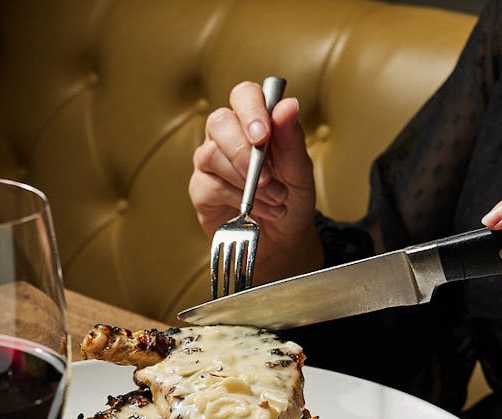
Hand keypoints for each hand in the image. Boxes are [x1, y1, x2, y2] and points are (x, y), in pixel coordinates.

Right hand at [189, 82, 322, 283]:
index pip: (244, 96)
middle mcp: (227, 136)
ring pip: (211, 155)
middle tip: (267, 176)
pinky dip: (237, 198)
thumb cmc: (292, 198)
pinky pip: (211, 185)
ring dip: (246, 180)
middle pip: (220, 122)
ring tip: (274, 198)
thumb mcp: (300, 170)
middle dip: (243, 150)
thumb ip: (291, 139)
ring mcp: (210, 162)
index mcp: (254, 121)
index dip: (251, 110)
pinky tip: (257, 210)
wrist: (283, 239)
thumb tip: (287, 105)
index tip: (264, 135)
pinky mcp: (201, 189)